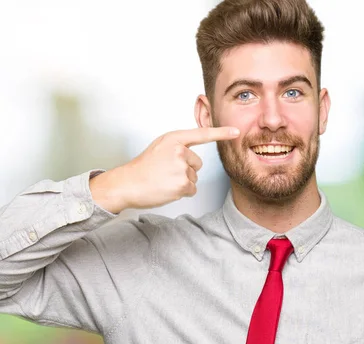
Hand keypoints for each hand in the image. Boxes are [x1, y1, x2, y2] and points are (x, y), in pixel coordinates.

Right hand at [90, 127, 238, 213]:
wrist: (127, 184)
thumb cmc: (143, 167)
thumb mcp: (160, 147)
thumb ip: (177, 146)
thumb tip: (192, 154)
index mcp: (174, 139)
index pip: (202, 134)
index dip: (221, 133)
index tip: (236, 132)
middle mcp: (180, 150)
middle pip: (198, 163)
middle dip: (185, 169)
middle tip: (165, 171)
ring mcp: (181, 167)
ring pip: (194, 177)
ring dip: (182, 181)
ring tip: (164, 180)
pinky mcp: (182, 184)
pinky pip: (192, 188)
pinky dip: (181, 192)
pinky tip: (167, 188)